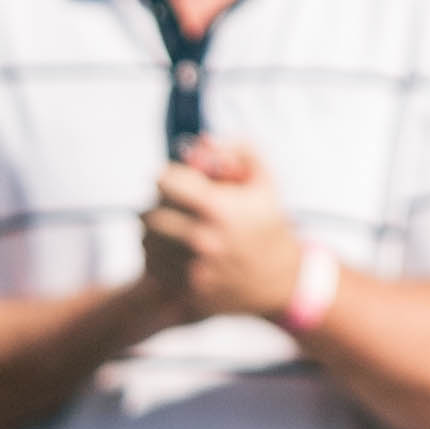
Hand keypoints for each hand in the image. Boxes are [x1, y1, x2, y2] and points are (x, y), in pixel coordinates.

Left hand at [139, 136, 315, 327]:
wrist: (282, 282)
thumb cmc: (269, 226)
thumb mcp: (266, 182)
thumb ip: (240, 150)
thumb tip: (203, 140)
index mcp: (217, 209)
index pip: (163, 181)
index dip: (172, 178)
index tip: (181, 184)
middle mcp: (201, 239)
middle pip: (150, 212)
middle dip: (162, 206)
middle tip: (176, 207)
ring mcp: (192, 267)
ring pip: (147, 239)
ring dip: (156, 231)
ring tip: (174, 228)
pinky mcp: (186, 289)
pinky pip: (151, 265)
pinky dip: (158, 255)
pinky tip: (175, 250)